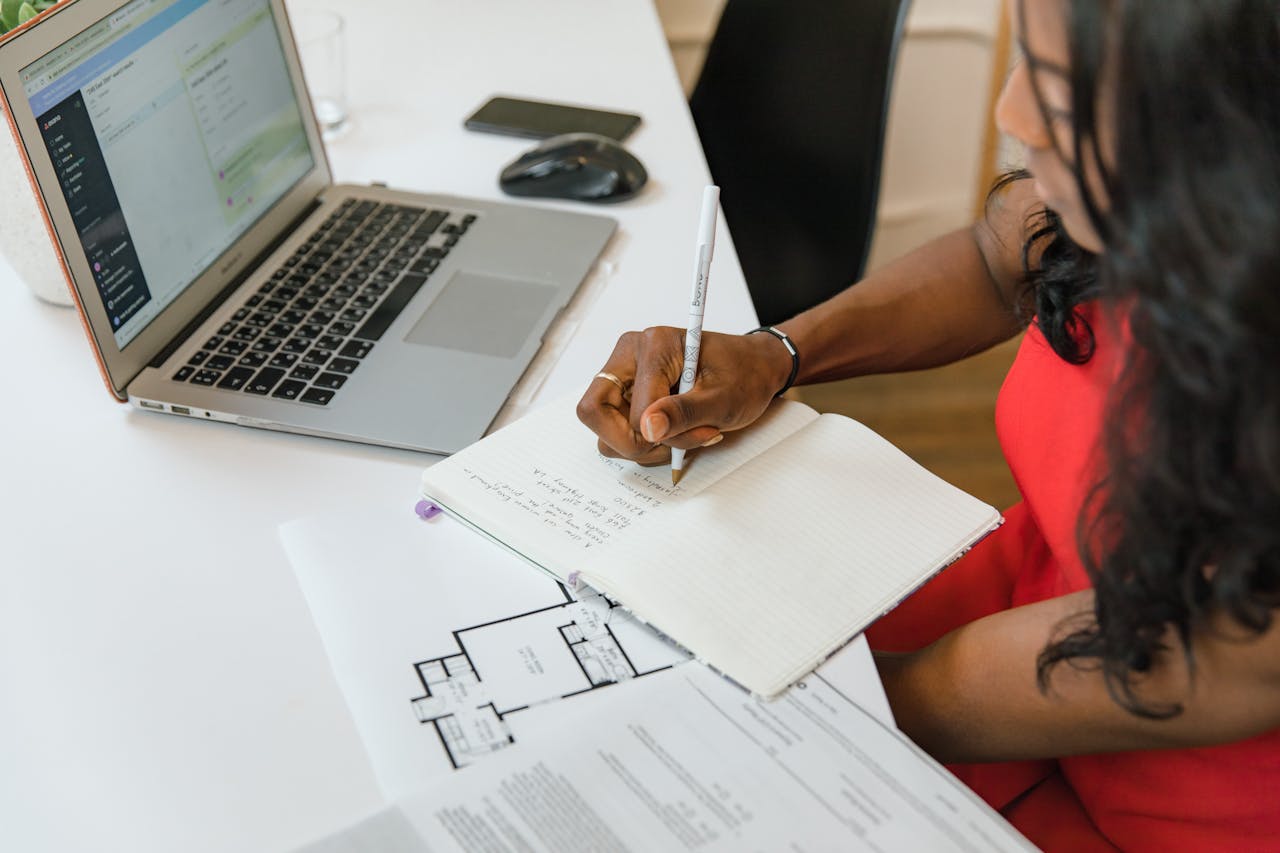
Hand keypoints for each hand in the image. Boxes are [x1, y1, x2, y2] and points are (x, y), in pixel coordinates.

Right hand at [576, 327, 792, 463]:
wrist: (755, 369)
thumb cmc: (744, 375)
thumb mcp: (724, 398)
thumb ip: (685, 413)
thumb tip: (648, 429)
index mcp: (653, 346)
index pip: (633, 407)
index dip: (659, 434)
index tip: (698, 433)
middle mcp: (629, 356)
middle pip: (594, 411)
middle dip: (631, 441)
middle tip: (671, 444)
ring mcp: (624, 376)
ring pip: (604, 429)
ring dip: (640, 446)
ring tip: (682, 436)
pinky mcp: (627, 394)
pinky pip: (616, 432)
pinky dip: (643, 443)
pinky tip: (674, 433)